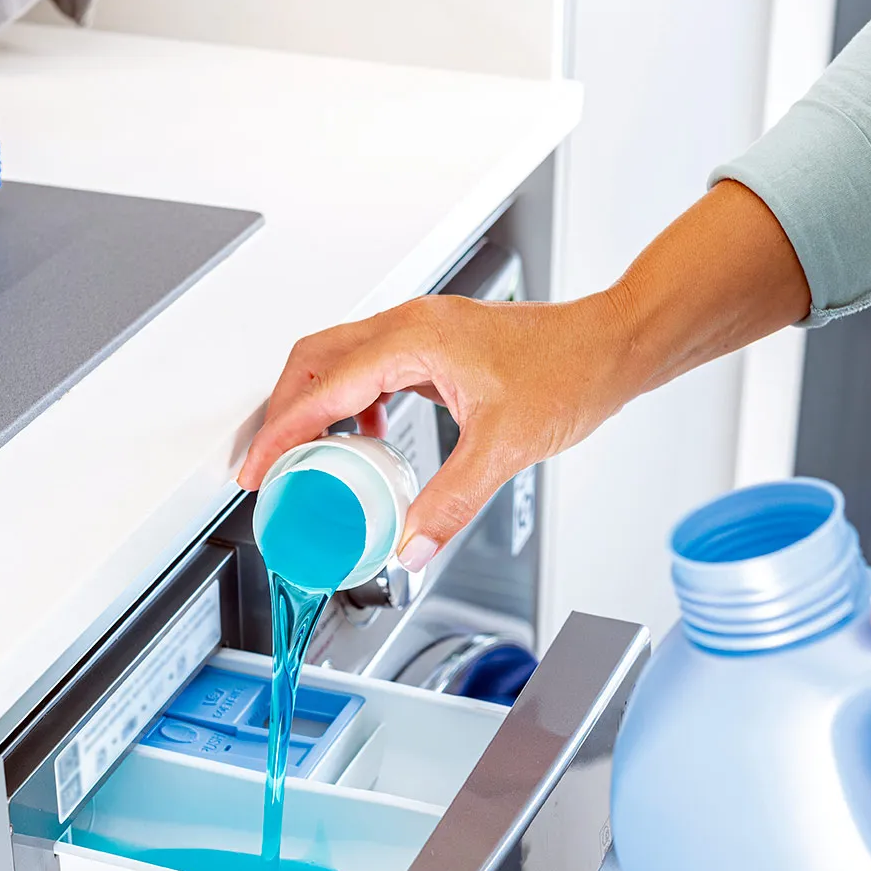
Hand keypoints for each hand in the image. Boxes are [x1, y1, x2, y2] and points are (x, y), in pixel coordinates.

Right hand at [238, 293, 639, 569]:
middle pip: (313, 362)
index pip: (322, 387)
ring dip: (314, 405)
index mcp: (413, 339)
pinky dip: (353, 402)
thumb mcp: (503, 447)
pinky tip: (369, 436)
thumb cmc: (570, 370)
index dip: (282, 432)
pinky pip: (372, 369)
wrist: (613, 345)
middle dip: (281, 413)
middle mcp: (410, 326)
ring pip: (339, 361)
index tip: (257, 468)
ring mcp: (423, 333)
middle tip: (266, 464)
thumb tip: (411, 544)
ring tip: (306, 456)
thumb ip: (450, 502)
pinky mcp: (438, 347)